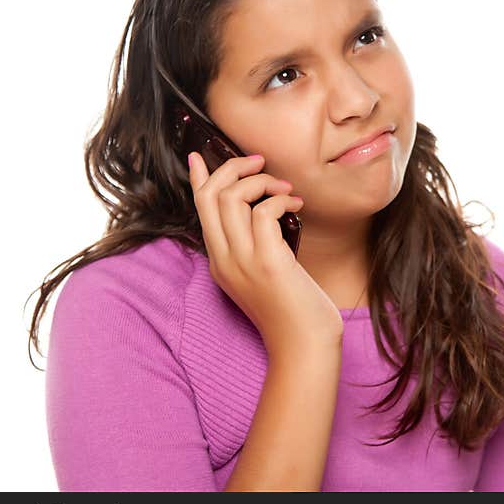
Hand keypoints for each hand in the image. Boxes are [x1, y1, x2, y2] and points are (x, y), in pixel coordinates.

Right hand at [187, 152, 343, 360]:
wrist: (304, 347)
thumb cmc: (293, 312)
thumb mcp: (264, 276)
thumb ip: (256, 248)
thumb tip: (265, 213)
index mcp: (220, 263)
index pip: (199, 211)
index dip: (199, 179)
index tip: (199, 156)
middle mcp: (225, 260)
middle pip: (210, 197)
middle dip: (231, 169)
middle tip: (259, 162)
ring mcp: (243, 262)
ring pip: (231, 200)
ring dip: (261, 182)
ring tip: (285, 188)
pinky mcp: (268, 263)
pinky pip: (263, 213)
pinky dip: (279, 200)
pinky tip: (296, 205)